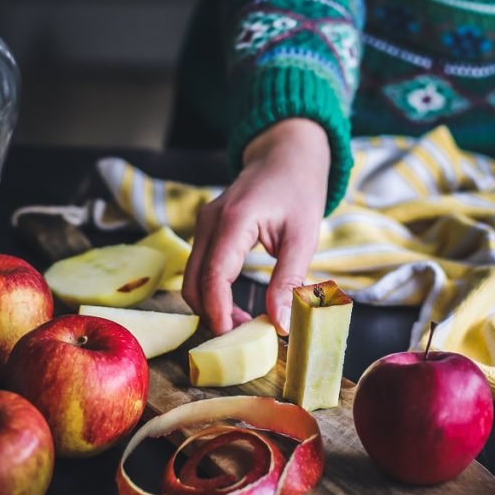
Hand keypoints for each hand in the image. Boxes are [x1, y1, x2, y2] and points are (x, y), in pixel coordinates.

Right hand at [182, 118, 329, 335]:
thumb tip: (280, 324)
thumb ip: (290, 279)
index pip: (214, 275)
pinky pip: (199, 268)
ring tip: (242, 324)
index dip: (218, 311)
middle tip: (240, 339)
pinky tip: (235, 305)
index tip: (232, 338)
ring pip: (191, 277)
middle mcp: (210, 221)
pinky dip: (210, 291)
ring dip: (210, 305)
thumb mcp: (304, 236)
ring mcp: (203, 223)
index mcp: (234, 220)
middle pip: (193, 281)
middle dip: (211, 315)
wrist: (286, 155)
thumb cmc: (299, 190)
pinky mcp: (206, 229)